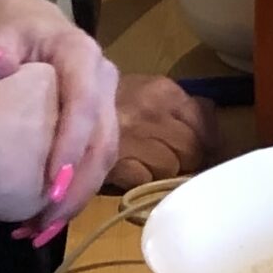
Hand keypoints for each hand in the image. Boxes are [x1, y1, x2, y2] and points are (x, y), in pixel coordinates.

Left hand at [0, 0, 119, 241]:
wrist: (20, 23)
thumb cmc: (7, 29)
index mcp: (82, 55)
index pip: (83, 105)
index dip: (70, 147)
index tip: (50, 187)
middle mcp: (103, 80)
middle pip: (103, 140)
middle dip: (77, 186)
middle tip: (47, 222)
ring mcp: (103, 103)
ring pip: (104, 157)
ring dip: (77, 198)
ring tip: (43, 230)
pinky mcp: (96, 123)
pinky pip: (93, 162)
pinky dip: (72, 193)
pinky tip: (44, 220)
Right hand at [106, 73, 216, 192]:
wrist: (57, 94)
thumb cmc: (109, 97)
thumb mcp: (149, 91)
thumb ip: (181, 108)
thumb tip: (214, 138)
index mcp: (165, 91)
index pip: (206, 126)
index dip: (207, 144)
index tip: (202, 154)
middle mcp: (152, 111)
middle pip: (192, 151)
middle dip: (186, 161)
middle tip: (172, 163)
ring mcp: (131, 136)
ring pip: (170, 168)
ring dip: (161, 173)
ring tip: (144, 165)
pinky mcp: (111, 161)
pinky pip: (142, 180)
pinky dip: (138, 181)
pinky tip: (128, 173)